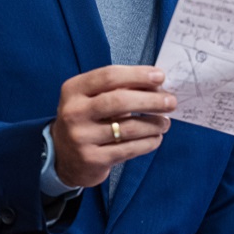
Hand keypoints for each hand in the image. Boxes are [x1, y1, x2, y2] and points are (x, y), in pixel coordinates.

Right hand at [52, 65, 174, 187]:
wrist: (63, 157)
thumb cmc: (87, 119)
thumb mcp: (92, 98)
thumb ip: (118, 89)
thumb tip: (157, 85)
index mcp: (74, 90)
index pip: (109, 76)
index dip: (137, 75)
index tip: (160, 77)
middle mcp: (74, 112)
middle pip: (119, 101)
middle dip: (151, 100)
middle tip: (171, 102)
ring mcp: (81, 137)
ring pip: (128, 128)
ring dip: (153, 124)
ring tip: (165, 122)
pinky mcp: (92, 159)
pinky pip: (129, 149)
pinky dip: (148, 143)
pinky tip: (156, 138)